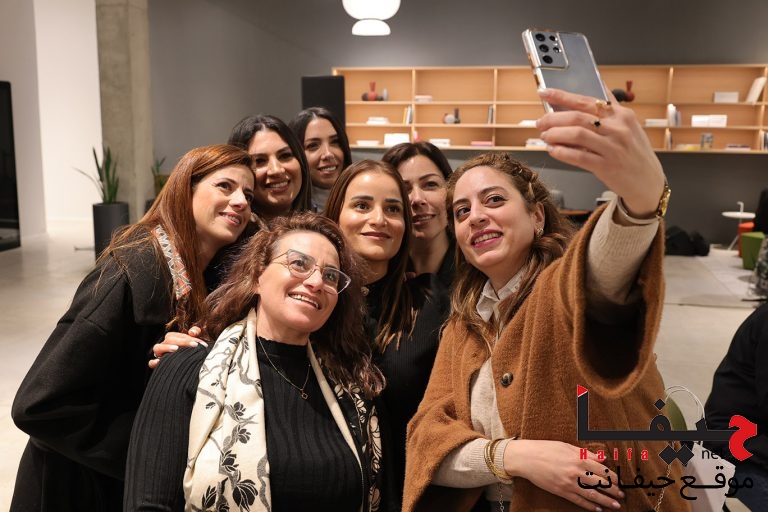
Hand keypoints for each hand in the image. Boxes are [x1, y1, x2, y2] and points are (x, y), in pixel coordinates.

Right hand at [148, 326, 206, 368]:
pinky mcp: (159, 365)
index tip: (198, 343)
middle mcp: (165, 346)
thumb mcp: (196, 340)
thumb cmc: (194, 350)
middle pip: (169, 339)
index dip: (187, 337)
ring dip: (166, 347)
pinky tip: (159, 362)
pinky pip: (151, 363)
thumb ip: (196, 331)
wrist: (196, 367)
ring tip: (176, 349)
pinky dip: (154, 362)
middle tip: (194, 345)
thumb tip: (192, 332)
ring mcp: (160, 355)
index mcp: (172, 339)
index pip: (176, 335)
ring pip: (158, 348)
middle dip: (182, 341)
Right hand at [503, 439, 622, 510]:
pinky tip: (598, 509)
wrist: (527, 458)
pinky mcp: (562, 491)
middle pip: (601, 483)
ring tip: (616, 506)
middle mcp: (577, 471)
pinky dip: (590, 506)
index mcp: (579, 458)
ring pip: (593, 494)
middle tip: (622, 496)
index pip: (603, 470)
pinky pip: (579, 501)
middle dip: (614, 491)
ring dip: (606, 501)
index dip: (614, 477)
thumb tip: (603, 457)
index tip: (620, 482)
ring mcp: (569, 483)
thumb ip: (586, 453)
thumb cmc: (546, 448)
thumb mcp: (567, 446)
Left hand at [536, 88, 665, 219]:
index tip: (545, 93)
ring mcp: (613, 148)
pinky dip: (562, 152)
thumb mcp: (629, 126)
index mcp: (622, 115)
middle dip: (553, 118)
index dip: (562, 96)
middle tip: (541, 122)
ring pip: (577, 134)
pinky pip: (579, 156)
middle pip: (578, 117)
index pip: (586, 101)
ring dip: (556, 134)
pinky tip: (553, 150)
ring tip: (545, 136)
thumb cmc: (634, 153)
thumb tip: (598, 85)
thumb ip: (611, 108)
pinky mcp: (607, 166)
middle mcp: (618, 129)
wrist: (648, 182)